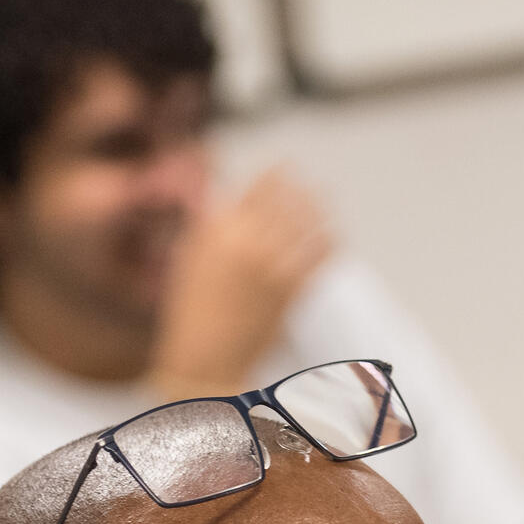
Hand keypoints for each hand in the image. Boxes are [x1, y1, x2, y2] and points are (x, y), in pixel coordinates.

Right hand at [149, 167, 331, 398]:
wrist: (204, 357)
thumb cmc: (190, 308)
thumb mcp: (190, 256)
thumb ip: (209, 222)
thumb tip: (225, 192)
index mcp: (221, 228)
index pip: (260, 187)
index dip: (278, 173)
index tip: (287, 167)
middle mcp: (249, 242)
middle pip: (290, 200)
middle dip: (303, 189)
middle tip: (311, 185)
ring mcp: (274, 266)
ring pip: (310, 223)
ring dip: (320, 210)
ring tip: (325, 204)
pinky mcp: (291, 291)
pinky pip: (320, 256)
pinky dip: (329, 241)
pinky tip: (333, 236)